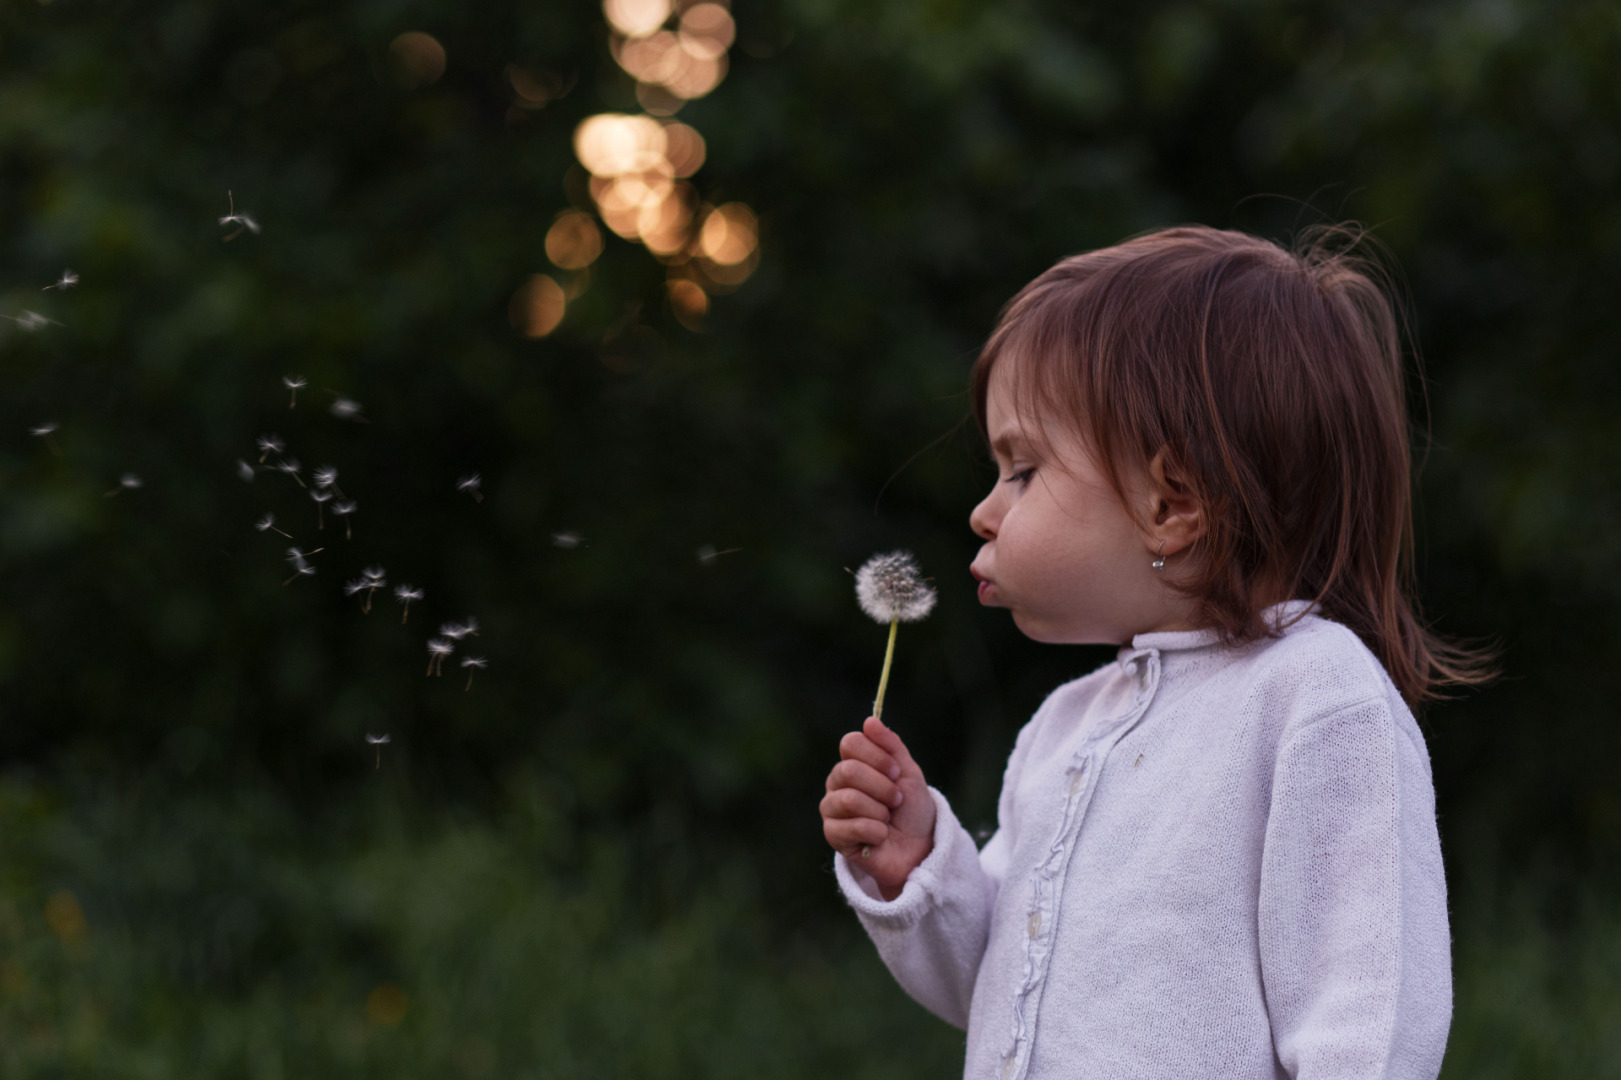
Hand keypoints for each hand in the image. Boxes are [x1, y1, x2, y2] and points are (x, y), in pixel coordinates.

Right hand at [820, 715, 935, 899]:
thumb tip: (869, 720)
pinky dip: (876, 832)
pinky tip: (880, 837)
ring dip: (879, 811)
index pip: (850, 743)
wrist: (919, 848)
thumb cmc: (912, 809)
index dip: (877, 756)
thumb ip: (891, 745)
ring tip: (887, 820)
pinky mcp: (833, 835)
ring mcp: (832, 809)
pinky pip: (851, 827)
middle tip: (897, 800)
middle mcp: (837, 782)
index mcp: (853, 762)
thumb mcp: (908, 773)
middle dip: (883, 787)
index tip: (896, 772)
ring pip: (849, 799)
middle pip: (849, 770)